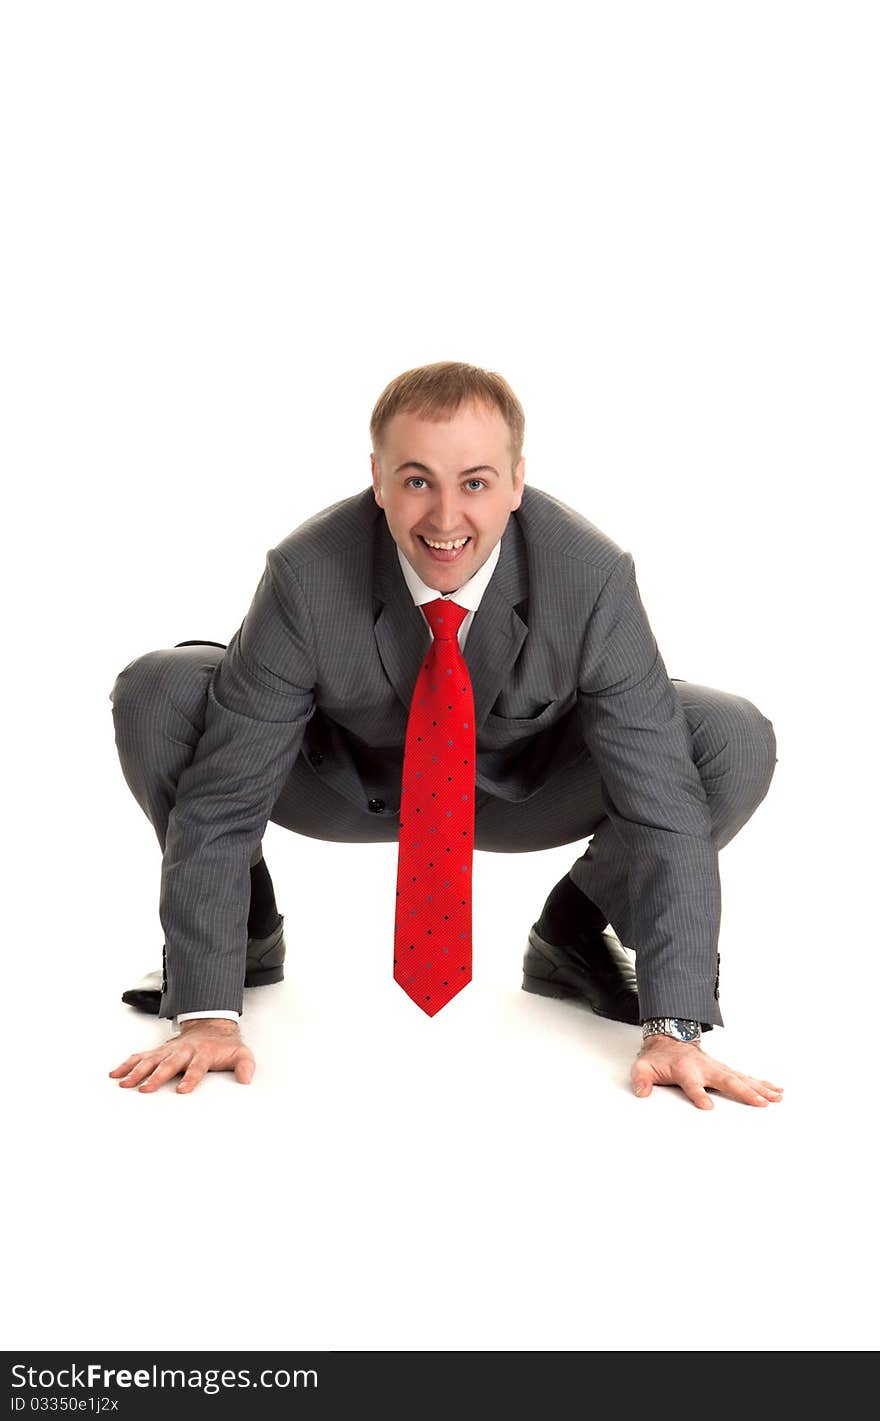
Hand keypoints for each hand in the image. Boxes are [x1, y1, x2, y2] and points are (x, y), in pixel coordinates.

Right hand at [109, 1019, 254, 1094]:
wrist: (211, 1025)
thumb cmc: (224, 1045)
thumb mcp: (242, 1053)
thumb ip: (245, 1065)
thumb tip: (245, 1079)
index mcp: (203, 1053)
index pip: (197, 1066)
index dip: (190, 1078)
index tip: (182, 1090)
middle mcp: (183, 1050)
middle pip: (169, 1064)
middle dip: (157, 1076)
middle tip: (146, 1089)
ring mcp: (169, 1050)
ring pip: (151, 1060)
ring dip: (137, 1071)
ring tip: (124, 1084)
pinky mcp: (159, 1051)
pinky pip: (141, 1056)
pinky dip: (127, 1064)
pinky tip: (115, 1074)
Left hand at [631, 1035, 783, 1109]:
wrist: (669, 1039)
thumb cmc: (659, 1058)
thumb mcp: (643, 1066)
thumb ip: (641, 1078)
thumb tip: (642, 1091)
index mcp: (686, 1069)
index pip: (692, 1084)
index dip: (698, 1095)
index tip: (707, 1107)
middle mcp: (706, 1068)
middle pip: (727, 1080)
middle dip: (744, 1091)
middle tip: (760, 1102)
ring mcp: (717, 1068)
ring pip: (742, 1078)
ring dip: (759, 1088)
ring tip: (776, 1097)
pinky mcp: (725, 1070)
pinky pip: (745, 1077)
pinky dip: (761, 1083)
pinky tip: (776, 1090)